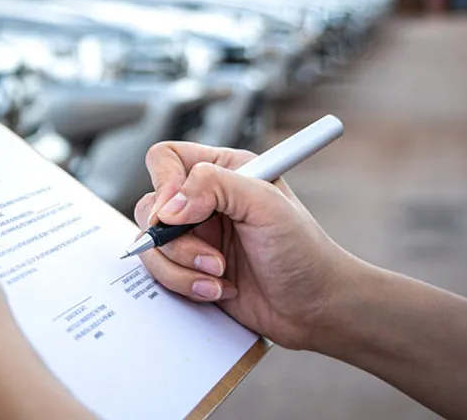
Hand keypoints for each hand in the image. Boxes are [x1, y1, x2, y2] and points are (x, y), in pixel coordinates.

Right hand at [133, 142, 358, 349]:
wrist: (315, 308)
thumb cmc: (305, 253)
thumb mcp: (267, 205)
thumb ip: (215, 187)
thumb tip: (168, 205)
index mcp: (224, 171)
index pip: (166, 159)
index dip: (164, 184)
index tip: (178, 213)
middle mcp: (204, 201)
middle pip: (150, 207)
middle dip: (176, 240)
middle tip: (212, 257)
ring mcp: (194, 237)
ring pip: (151, 244)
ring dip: (182, 267)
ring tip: (219, 276)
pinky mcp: (188, 268)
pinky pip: (159, 272)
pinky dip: (184, 285)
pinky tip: (218, 289)